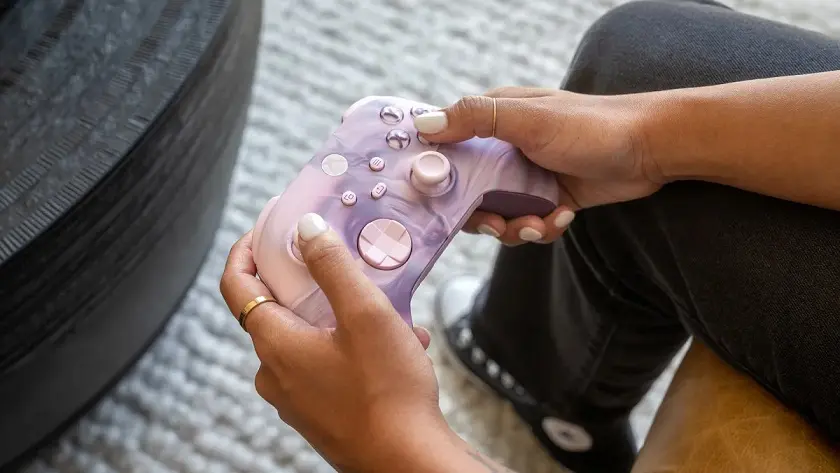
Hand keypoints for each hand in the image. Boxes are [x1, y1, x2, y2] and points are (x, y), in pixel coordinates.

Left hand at [219, 214, 449, 471]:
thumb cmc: (388, 391)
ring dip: (340, 316)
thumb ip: (332, 265)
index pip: (236, 285)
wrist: (407, 461)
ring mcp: (295, 398)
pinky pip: (324, 365)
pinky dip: (351, 347)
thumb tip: (305, 228)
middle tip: (340, 261)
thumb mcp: (365, 314)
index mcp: (275, 344)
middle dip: (308, 281)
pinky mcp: (317, 414)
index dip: (247, 248)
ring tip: (390, 311)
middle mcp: (275, 373)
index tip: (270, 225)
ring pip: (307, 338)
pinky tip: (399, 346)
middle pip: (274, 309)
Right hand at [415, 87, 661, 245]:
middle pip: (467, 193)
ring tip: (541, 224)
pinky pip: (528, 224)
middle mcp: (504, 149)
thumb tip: (424, 125)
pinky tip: (563, 218)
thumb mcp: (528, 119)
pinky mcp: (548, 198)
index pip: (447, 149)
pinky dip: (541, 228)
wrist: (651, 149)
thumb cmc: (591, 125)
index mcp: (493, 121)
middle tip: (498, 224)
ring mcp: (526, 176)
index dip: (436, 176)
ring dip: (516, 228)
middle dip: (481, 216)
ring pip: (497, 215)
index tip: (437, 200)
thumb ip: (476, 119)